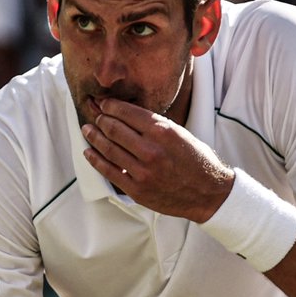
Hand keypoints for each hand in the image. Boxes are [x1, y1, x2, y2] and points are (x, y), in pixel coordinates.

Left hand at [81, 97, 233, 221]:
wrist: (208, 193)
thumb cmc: (196, 160)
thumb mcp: (179, 133)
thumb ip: (153, 125)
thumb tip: (126, 114)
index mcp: (163, 132)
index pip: (127, 112)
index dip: (110, 105)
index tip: (103, 103)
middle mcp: (151, 150)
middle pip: (113, 128)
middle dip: (100, 119)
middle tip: (94, 114)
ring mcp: (143, 171)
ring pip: (108, 148)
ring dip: (94, 136)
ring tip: (87, 129)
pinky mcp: (137, 189)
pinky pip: (109, 171)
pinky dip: (95, 160)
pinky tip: (89, 152)